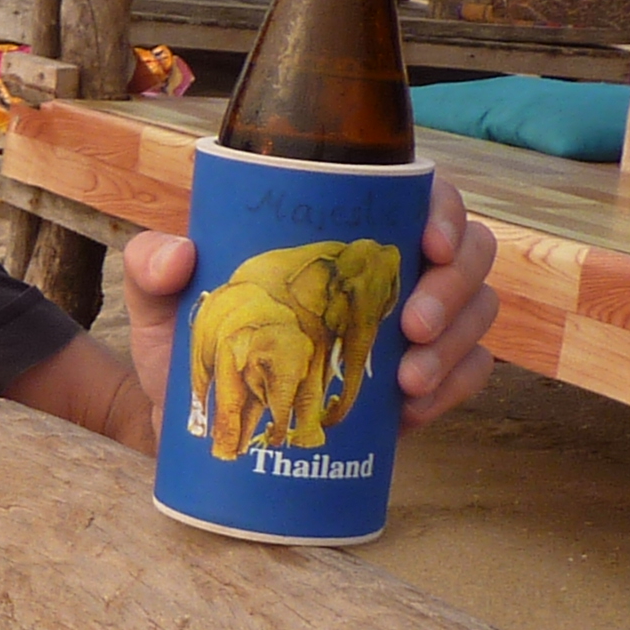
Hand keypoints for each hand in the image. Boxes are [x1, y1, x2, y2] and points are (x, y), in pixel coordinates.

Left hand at [119, 174, 500, 435]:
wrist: (195, 433)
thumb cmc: (189, 350)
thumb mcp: (159, 305)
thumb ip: (152, 267)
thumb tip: (181, 252)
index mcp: (344, 230)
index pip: (419, 197)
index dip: (443, 210)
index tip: (428, 242)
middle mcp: (390, 269)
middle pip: (468, 253)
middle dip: (455, 287)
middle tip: (412, 325)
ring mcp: (413, 326)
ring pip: (477, 312)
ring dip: (457, 343)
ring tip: (409, 380)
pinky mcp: (418, 381)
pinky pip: (469, 373)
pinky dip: (456, 387)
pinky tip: (415, 409)